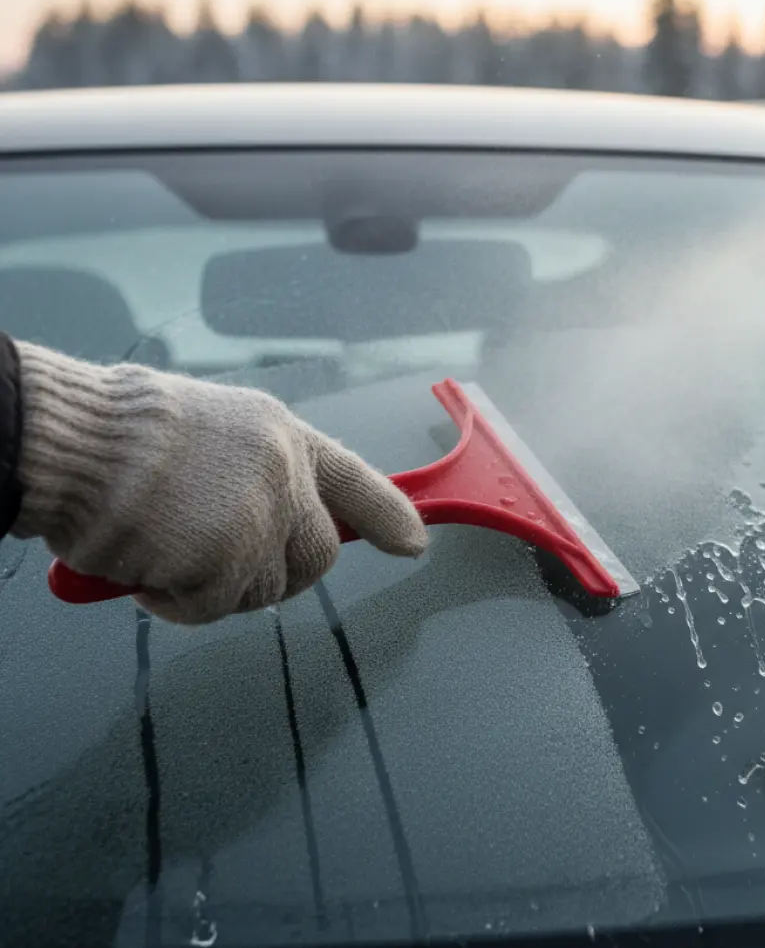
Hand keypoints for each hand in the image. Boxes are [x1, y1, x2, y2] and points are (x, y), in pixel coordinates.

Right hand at [13, 342, 426, 623]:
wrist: (75, 436)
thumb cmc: (123, 433)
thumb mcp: (213, 432)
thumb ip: (256, 474)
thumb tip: (279, 526)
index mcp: (283, 435)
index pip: (355, 481)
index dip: (389, 516)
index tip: (413, 544)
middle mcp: (286, 474)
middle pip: (316, 558)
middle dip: (274, 574)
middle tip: (213, 564)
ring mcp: (261, 517)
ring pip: (262, 590)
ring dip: (212, 587)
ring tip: (161, 546)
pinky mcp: (227, 560)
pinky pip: (210, 608)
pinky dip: (173, 602)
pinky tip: (143, 561)